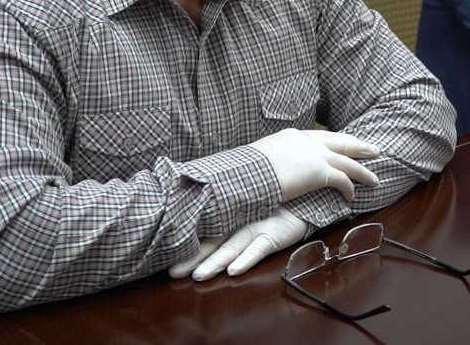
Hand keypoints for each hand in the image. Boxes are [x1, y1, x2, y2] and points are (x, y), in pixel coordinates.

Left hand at [167, 208, 306, 281]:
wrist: (303, 194)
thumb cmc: (274, 203)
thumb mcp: (250, 207)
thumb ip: (229, 214)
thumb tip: (200, 220)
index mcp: (230, 217)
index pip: (204, 232)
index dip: (186, 245)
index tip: (165, 256)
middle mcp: (238, 222)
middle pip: (212, 242)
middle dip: (193, 257)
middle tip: (173, 272)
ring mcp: (256, 227)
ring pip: (231, 247)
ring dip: (215, 262)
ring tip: (199, 275)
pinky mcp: (274, 233)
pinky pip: (258, 248)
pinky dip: (246, 259)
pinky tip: (233, 270)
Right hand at [249, 128, 380, 201]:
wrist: (253, 169)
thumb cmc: (251, 167)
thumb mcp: (264, 155)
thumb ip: (274, 158)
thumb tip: (271, 167)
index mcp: (295, 136)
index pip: (322, 137)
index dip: (336, 141)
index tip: (346, 143)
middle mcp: (310, 142)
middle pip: (342, 143)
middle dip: (360, 146)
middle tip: (374, 149)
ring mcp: (317, 156)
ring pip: (349, 162)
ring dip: (363, 171)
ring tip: (374, 179)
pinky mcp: (321, 172)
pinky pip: (343, 181)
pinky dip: (349, 189)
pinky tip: (352, 198)